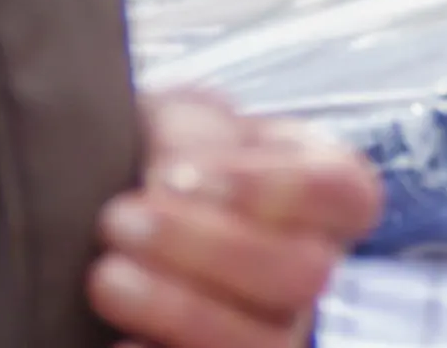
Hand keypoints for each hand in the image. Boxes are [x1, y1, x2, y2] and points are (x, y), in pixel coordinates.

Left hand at [89, 93, 377, 347]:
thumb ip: (193, 132)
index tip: (179, 173)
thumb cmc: (157, 156)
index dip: (278, 189)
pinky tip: (113, 340)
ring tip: (106, 274)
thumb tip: (178, 170)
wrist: (100, 207)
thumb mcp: (178, 119)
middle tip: (120, 218)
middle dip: (209, 247)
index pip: (347, 194)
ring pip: (266, 340)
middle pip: (306, 272)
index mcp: (320, 189)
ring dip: (179, 309)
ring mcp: (270, 325)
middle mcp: (309, 264)